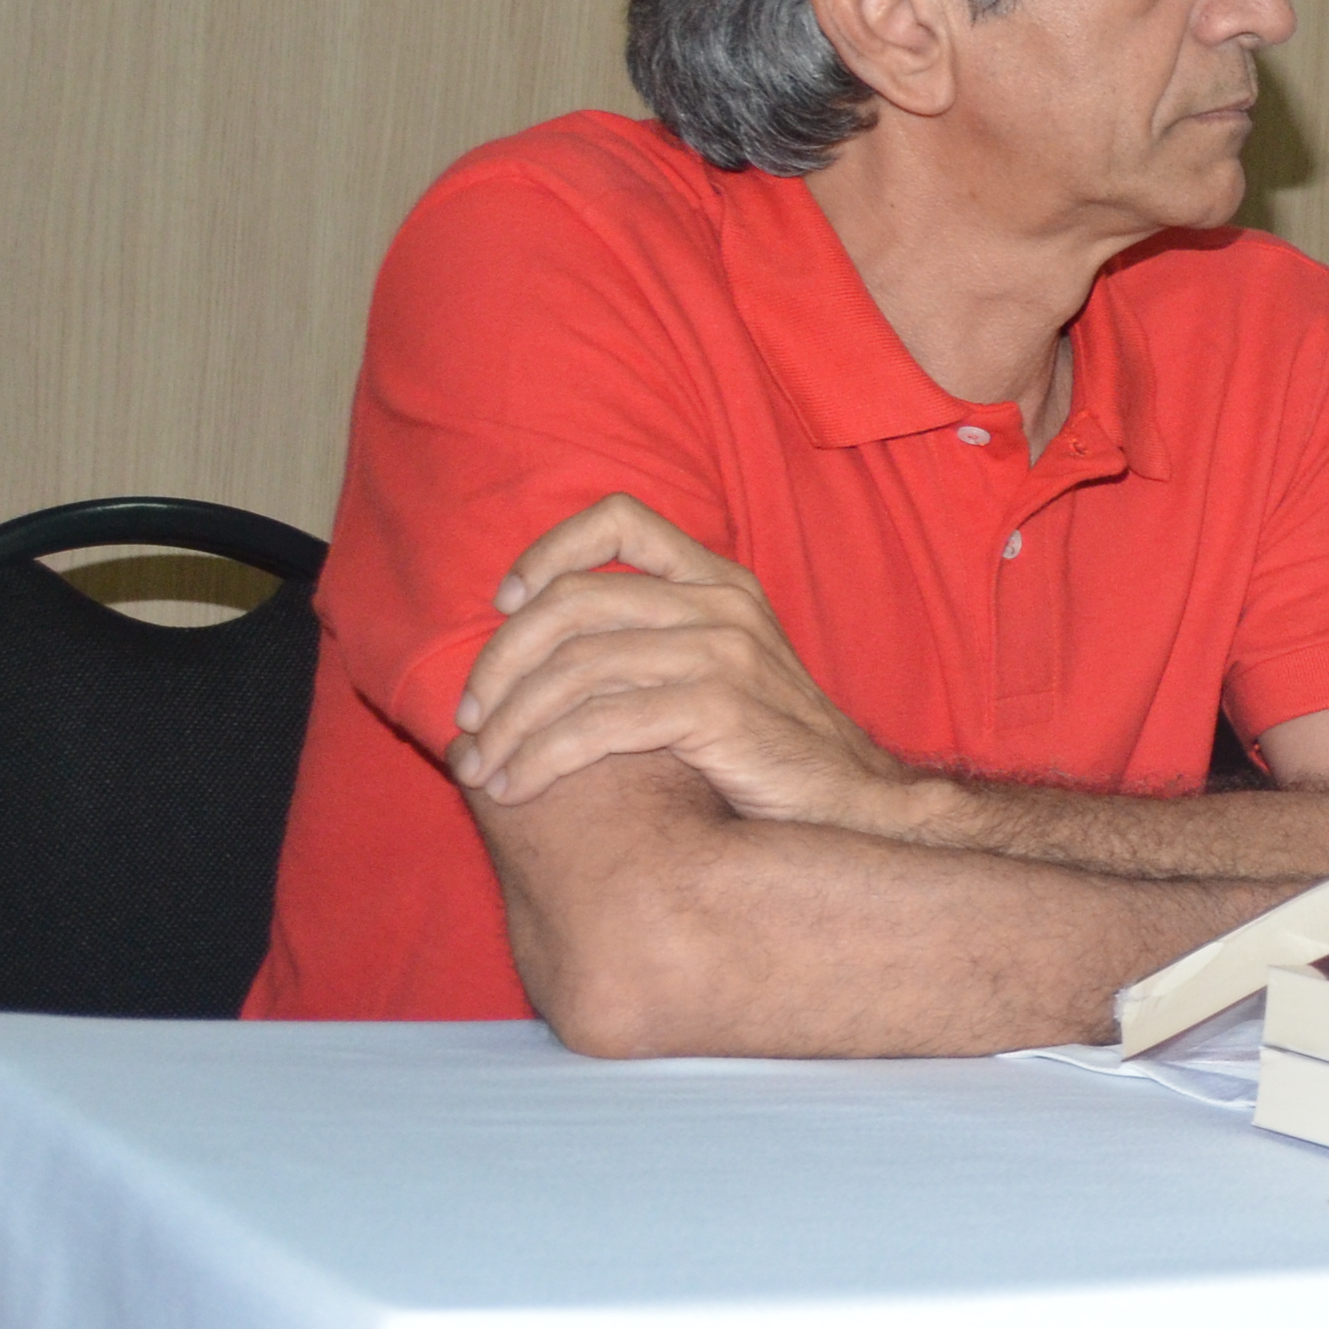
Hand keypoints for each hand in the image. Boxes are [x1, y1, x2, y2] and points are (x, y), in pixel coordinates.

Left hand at [451, 495, 906, 825]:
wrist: (858, 810)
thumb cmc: (773, 752)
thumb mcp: (725, 673)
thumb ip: (656, 642)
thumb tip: (540, 654)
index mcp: (721, 583)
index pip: (620, 519)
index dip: (549, 551)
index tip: (506, 604)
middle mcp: (722, 606)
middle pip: (570, 604)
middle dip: (499, 665)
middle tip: (469, 722)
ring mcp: (724, 655)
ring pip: (573, 670)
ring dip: (510, 726)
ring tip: (480, 769)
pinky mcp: (719, 712)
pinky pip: (598, 725)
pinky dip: (541, 758)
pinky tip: (516, 788)